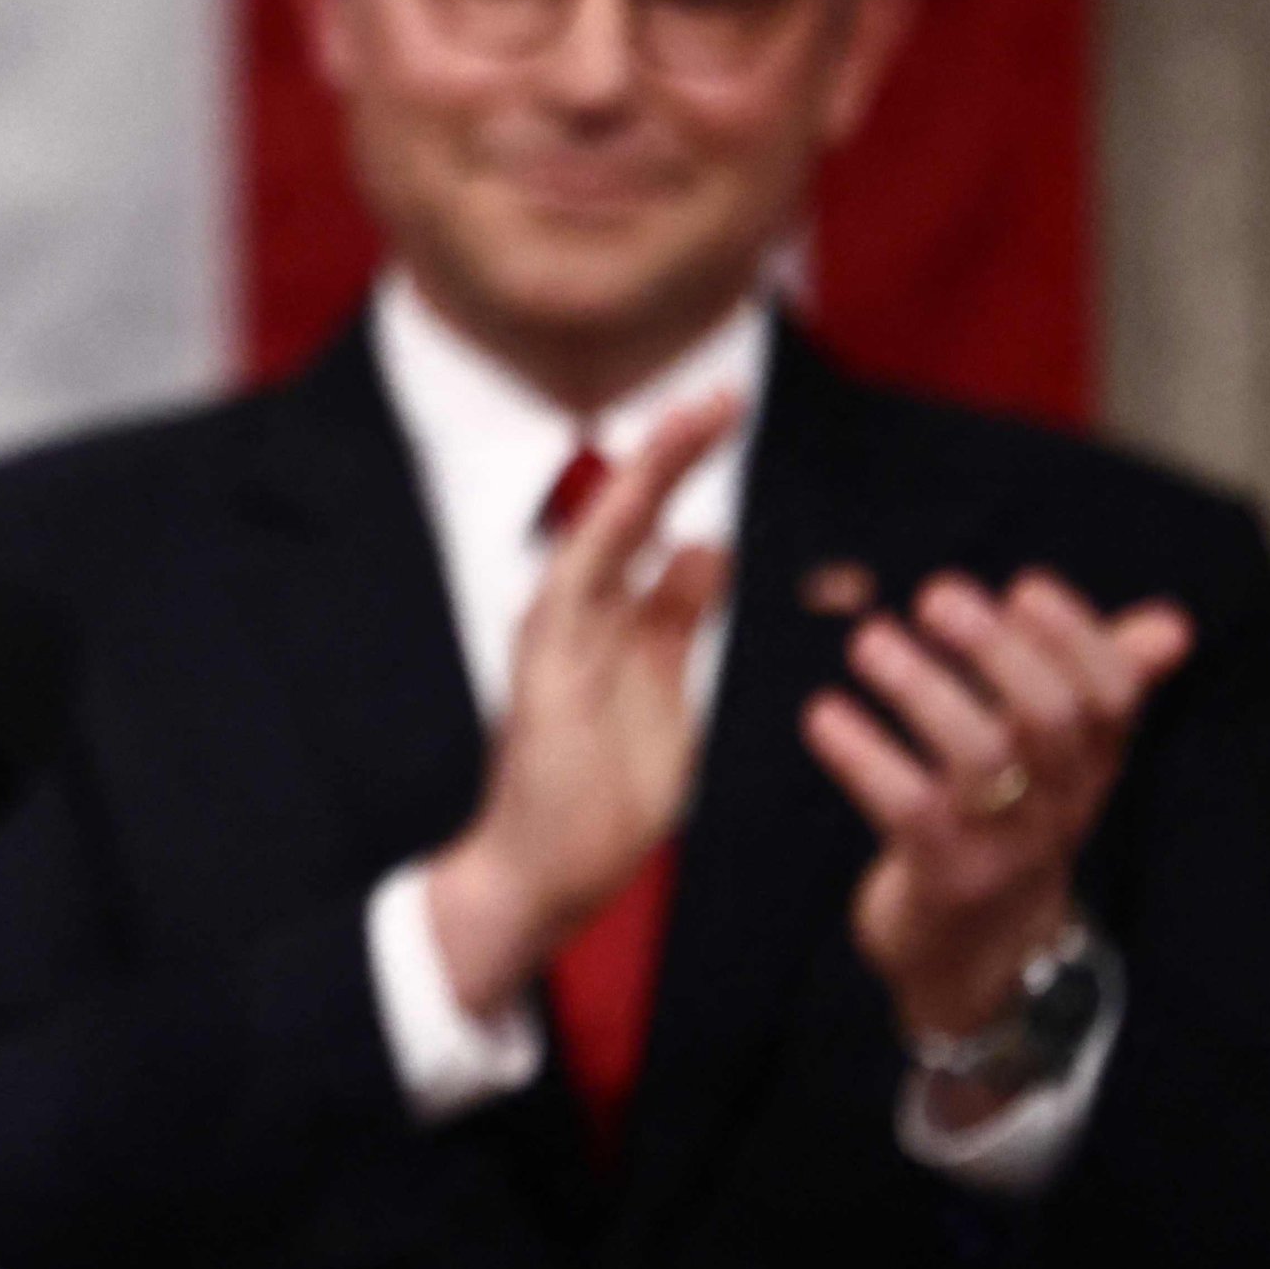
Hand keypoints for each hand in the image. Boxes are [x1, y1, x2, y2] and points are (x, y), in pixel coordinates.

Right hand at [424, 395, 741, 1022]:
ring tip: (686, 424)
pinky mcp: (543, 672)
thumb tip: (708, 546)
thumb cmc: (600, 798)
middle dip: (672, 454)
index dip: (688, 470)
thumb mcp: (667, 699)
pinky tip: (639, 504)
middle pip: (627, 516)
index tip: (728, 412)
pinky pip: (574, 594)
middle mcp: (575, 616)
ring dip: (643, 481)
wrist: (542, 874)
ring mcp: (552, 640)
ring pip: (600, 537)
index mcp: (611, 622)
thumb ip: (677, 624)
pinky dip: (605, 544)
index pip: (657, 528)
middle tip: (721, 394)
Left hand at [802, 569, 1185, 1053]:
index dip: (1078, 640)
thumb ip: (1101, 682)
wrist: (980, 958)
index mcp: (1089, 763)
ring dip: (921, 688)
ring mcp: (1004, 843)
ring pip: (978, 757)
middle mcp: (1058, 801)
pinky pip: (905, 808)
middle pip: (1050, 718)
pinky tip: (823, 714)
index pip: (1112, 697)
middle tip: (937, 593)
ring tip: (869, 641)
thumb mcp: (1060, 759)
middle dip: (998, 649)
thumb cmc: (1011, 823)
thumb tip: (1172, 622)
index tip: (1027, 586)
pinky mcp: (944, 877)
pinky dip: (861, 754)